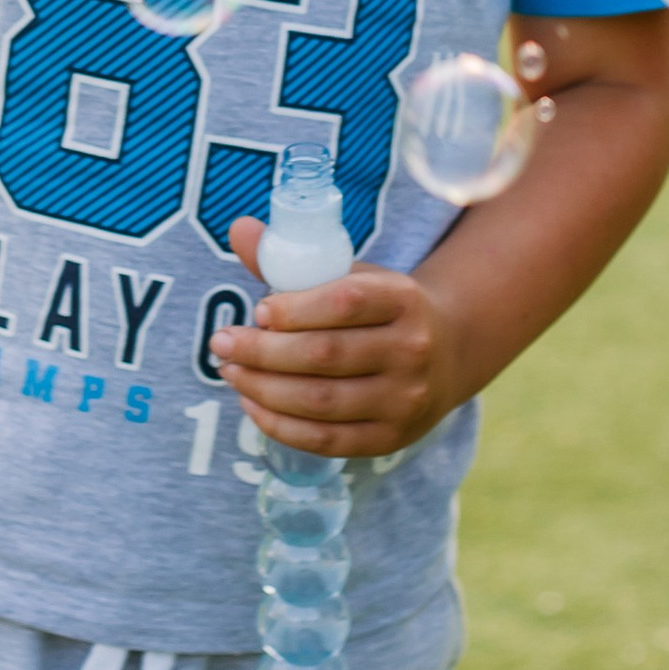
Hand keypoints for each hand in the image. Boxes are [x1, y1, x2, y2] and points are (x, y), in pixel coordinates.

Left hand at [212, 216, 468, 458]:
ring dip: (263, 388)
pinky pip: (327, 440)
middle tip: (221, 343)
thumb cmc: (382, 309)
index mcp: (403, 299)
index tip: (258, 311)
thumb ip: (296, 259)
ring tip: (230, 372)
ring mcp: (404, 400)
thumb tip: (239, 229)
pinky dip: (281, 425)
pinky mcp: (390, 439)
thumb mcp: (353, 274)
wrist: (447, 352)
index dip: (294, 309)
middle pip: (325, 355)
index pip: (345, 302)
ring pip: (321, 401)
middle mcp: (411, 351)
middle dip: (262, 351)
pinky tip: (252, 404)